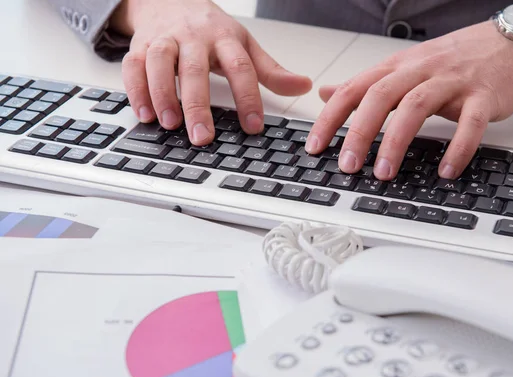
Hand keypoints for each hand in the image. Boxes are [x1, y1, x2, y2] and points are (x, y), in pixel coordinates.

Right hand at [110, 0, 311, 144]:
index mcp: (225, 38)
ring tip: (170, 125)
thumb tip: (303, 86)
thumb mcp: (243, 44)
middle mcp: (193, 37)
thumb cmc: (210, 29)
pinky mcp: (140, 45)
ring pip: (160, 63)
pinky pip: (133, 66)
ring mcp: (165, 40)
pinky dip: (136, 90)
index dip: (248, 97)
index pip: (240, 67)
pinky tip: (144, 114)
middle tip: (203, 137)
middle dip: (199, 105)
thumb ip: (270, 70)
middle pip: (196, 70)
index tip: (253, 127)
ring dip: (163, 95)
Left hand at [305, 21, 512, 180]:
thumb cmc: (451, 60)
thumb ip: (365, 84)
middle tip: (348, 166)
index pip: (355, 89)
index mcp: (396, 66)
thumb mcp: (402, 67)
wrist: (507, 43)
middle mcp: (420, 71)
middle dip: (360, 132)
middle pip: (381, 96)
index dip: (331, 118)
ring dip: (397, 142)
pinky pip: (470, 123)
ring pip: (417, 107)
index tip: (315, 147)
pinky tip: (446, 171)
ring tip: (384, 174)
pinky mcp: (484, 96)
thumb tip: (326, 93)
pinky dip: (458, 148)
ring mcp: (452, 82)